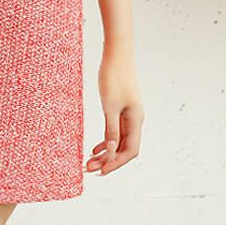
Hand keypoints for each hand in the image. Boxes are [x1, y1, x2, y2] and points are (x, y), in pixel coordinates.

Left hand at [85, 48, 144, 175]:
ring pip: (118, 139)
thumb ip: (111, 129)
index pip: (129, 151)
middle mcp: (135, 119)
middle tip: (89, 168)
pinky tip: (95, 146)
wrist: (116, 53)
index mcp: (136, 120)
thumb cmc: (113, 77)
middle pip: (124, 148)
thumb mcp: (110, 105)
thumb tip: (110, 151)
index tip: (101, 171)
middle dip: (108, 160)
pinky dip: (106, 139)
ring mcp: (128, 114)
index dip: (116, 163)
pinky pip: (115, 129)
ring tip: (89, 160)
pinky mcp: (121, 107)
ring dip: (106, 151)